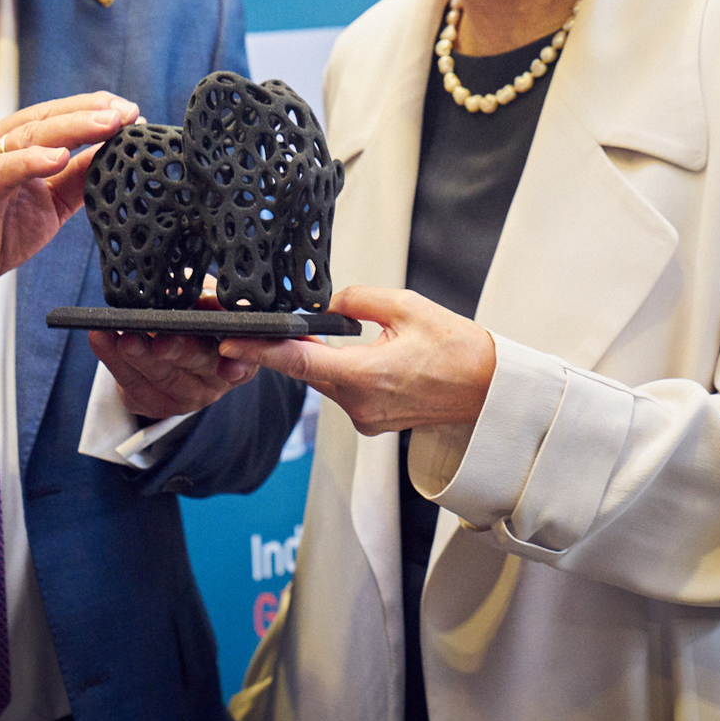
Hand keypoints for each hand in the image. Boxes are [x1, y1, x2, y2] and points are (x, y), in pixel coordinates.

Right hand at [0, 93, 137, 315]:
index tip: (133, 111)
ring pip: (29, 137)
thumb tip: (116, 156)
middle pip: (48, 119)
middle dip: (90, 113)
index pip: (57, 114)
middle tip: (127, 112)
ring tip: (106, 125)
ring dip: (72, 128)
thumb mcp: (49, 203)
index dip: (95, 108)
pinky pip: (3, 171)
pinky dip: (30, 162)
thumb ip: (78, 179)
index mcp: (13, 143)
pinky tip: (58, 158)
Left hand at [90, 292, 257, 418]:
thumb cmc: (196, 314)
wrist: (170, 344)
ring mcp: (186, 396)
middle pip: (199, 364)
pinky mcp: (155, 403)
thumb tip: (194, 292)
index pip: (244, 358)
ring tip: (124, 339)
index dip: (238, 358)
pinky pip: (132, 384)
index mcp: (240, 353)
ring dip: (140, 357)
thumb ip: (206, 296)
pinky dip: (113, 360)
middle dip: (178, 351)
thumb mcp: (206, 298)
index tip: (225, 351)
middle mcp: (216, 380)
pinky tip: (101, 339)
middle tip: (160, 340)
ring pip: (162, 377)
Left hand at [218, 285, 494, 434]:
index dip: (260, 350)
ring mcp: (365, 418)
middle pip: (308, 371)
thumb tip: (328, 303)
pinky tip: (354, 354)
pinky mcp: (373, 421)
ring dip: (321, 358)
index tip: (230, 341)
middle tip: (276, 322)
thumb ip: (357, 300)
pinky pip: (343, 391)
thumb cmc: (458, 350)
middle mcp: (359, 404)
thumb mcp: (407, 307)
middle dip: (293, 347)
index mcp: (364, 376)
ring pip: (325, 381)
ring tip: (333, 333)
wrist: (489, 391)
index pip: (298, 362)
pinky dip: (340, 371)